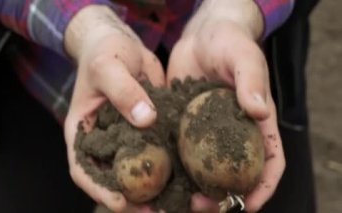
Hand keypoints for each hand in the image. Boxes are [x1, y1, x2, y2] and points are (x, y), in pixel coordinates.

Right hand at [63, 5, 164, 211]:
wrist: (120, 42)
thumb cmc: (104, 52)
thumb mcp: (108, 66)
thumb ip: (123, 91)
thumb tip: (145, 119)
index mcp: (82, 131)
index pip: (83, 169)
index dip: (99, 190)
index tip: (122, 201)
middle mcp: (103, 141)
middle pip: (113, 179)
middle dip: (132, 199)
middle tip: (156, 210)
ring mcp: (126, 138)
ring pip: (136, 171)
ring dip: (153, 189)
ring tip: (176, 202)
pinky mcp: (147, 130)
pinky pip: (156, 152)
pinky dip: (169, 168)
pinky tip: (187, 176)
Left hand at [167, 0, 284, 211]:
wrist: (201, 35)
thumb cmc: (229, 43)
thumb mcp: (243, 57)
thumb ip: (251, 82)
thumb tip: (259, 112)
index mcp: (256, 123)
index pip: (269, 160)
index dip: (263, 186)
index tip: (250, 205)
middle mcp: (232, 133)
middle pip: (233, 174)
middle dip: (222, 196)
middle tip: (202, 205)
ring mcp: (206, 133)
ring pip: (204, 169)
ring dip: (193, 188)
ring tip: (177, 201)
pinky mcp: (184, 126)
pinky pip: (179, 151)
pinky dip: (172, 168)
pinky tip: (157, 176)